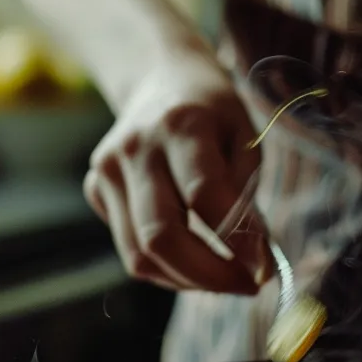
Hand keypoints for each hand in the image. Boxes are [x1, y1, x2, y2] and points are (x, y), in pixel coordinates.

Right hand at [84, 52, 270, 293]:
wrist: (158, 76)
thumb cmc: (213, 112)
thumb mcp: (244, 137)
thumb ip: (245, 196)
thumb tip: (253, 261)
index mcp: (181, 125)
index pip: (204, 195)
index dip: (237, 241)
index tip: (264, 269)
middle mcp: (136, 148)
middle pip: (162, 236)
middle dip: (208, 276)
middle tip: (246, 286)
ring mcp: (108, 170)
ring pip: (140, 255)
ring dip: (188, 281)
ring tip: (224, 278)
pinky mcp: (97, 189)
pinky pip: (131, 250)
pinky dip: (167, 268)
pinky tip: (195, 260)